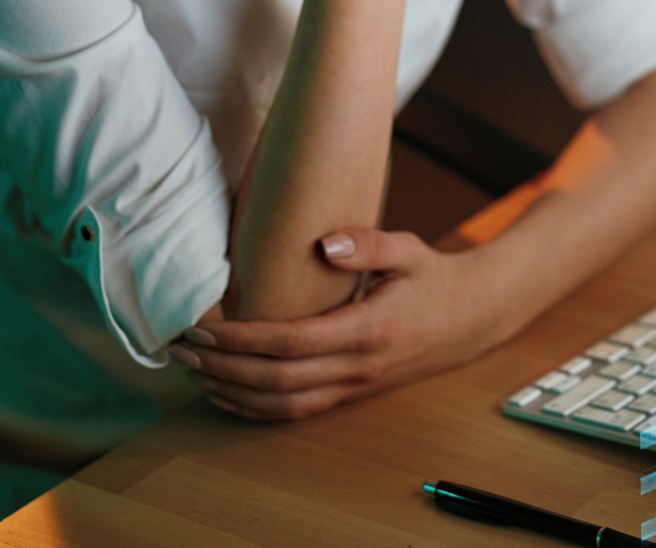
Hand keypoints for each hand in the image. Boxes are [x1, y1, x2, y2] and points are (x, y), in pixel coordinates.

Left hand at [173, 227, 522, 420]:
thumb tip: (326, 242)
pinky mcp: (353, 393)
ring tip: (194, 371)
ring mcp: (356, 385)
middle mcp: (359, 366)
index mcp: (368, 329)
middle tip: (181, 350)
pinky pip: (298, 413)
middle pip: (276, 381)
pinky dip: (257, 409)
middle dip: (222, 368)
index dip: (241, 340)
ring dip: (233, 392)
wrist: (474, 317)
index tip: (203, 327)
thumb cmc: (435, 278)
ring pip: (284, 405)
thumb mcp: (409, 249)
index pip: (290, 343)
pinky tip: (229, 394)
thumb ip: (367, 244)